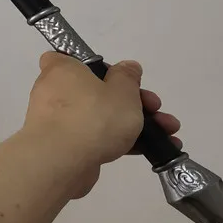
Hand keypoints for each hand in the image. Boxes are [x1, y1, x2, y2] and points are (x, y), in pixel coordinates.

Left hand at [22, 52, 181, 198]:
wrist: (61, 163)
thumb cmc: (91, 116)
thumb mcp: (121, 91)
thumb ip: (128, 77)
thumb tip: (128, 67)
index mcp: (62, 69)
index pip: (69, 59)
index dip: (93, 66)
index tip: (119, 78)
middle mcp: (54, 91)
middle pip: (95, 90)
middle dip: (131, 100)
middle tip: (155, 108)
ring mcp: (58, 121)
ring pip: (99, 116)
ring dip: (132, 123)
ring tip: (168, 133)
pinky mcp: (64, 147)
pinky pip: (95, 138)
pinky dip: (120, 142)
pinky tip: (151, 150)